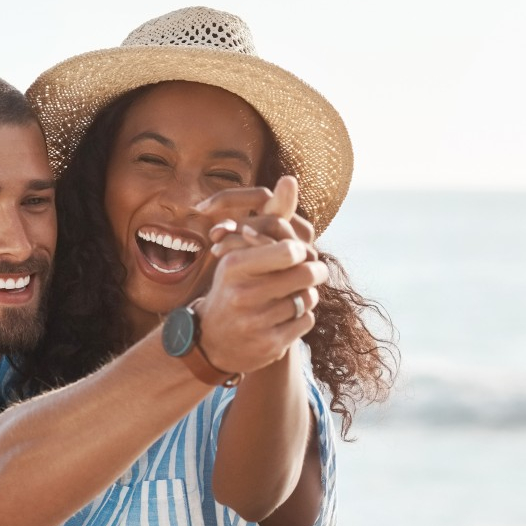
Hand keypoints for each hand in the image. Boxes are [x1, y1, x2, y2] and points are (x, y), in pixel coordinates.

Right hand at [194, 177, 326, 374]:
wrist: (210, 341)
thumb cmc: (232, 287)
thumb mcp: (241, 251)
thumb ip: (270, 217)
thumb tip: (290, 179)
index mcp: (234, 266)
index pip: (289, 251)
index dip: (301, 251)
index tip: (299, 253)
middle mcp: (242, 295)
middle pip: (304, 274)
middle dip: (315, 271)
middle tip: (315, 271)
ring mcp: (255, 323)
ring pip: (307, 299)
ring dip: (308, 295)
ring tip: (299, 293)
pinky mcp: (269, 346)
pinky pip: (305, 322)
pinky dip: (303, 317)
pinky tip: (289, 315)